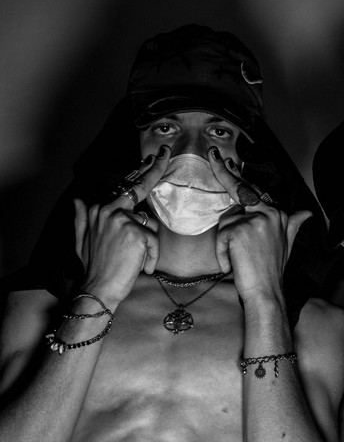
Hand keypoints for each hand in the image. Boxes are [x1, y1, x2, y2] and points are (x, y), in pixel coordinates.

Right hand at [74, 146, 169, 307]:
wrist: (98, 288)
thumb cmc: (94, 267)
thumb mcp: (81, 241)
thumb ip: (81, 219)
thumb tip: (77, 200)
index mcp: (98, 210)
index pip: (124, 188)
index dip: (142, 171)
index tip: (155, 157)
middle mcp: (108, 210)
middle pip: (138, 187)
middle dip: (155, 169)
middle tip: (166, 153)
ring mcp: (121, 220)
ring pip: (150, 225)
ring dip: (149, 246)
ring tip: (138, 262)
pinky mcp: (135, 233)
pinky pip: (154, 241)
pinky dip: (152, 257)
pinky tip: (143, 267)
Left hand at [208, 146, 309, 302]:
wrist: (266, 293)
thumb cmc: (272, 271)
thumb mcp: (286, 244)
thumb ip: (293, 224)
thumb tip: (307, 213)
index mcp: (278, 214)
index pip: (252, 191)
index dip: (233, 174)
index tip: (220, 158)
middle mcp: (270, 213)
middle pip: (238, 195)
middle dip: (225, 184)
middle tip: (214, 157)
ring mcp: (256, 220)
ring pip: (227, 221)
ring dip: (226, 242)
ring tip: (239, 259)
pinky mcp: (241, 230)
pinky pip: (221, 235)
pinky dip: (222, 252)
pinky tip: (233, 263)